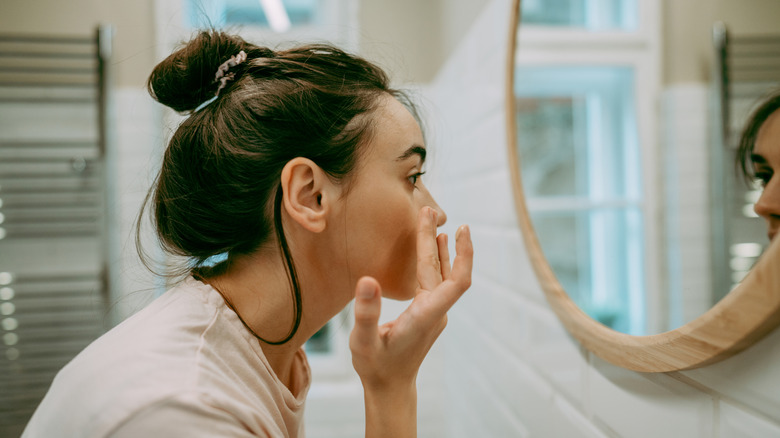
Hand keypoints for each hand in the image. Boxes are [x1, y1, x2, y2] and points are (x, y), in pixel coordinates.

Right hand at [349, 206, 472, 391]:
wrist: (389, 388)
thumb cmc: (376, 367)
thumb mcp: (363, 341)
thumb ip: (366, 312)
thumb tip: (368, 280)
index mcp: (426, 315)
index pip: (456, 282)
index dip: (462, 255)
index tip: (460, 229)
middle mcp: (435, 312)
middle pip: (444, 271)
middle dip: (437, 240)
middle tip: (428, 210)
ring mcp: (434, 313)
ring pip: (441, 275)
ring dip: (439, 249)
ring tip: (434, 222)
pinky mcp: (428, 313)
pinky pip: (436, 281)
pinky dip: (435, 261)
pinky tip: (433, 249)